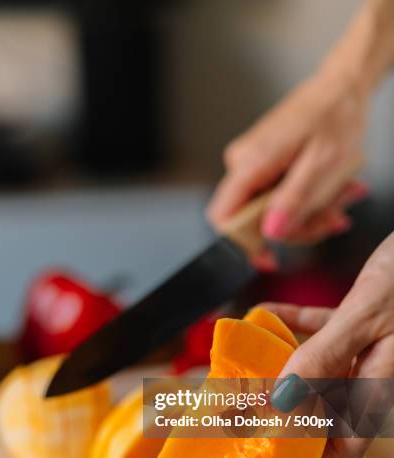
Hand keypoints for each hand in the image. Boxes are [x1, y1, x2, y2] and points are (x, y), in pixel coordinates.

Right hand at [208, 69, 368, 244]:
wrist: (341, 90)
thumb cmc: (334, 118)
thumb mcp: (321, 166)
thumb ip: (293, 201)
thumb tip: (271, 233)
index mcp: (250, 163)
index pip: (223, 217)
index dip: (244, 244)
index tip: (270, 257)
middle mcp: (243, 164)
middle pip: (254, 221)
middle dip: (297, 227)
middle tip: (334, 218)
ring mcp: (253, 165)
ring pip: (271, 212)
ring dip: (310, 214)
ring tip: (343, 198)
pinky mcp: (264, 166)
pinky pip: (279, 197)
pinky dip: (308, 201)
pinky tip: (332, 193)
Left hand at [257, 231, 393, 457]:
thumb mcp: (368, 315)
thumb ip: (325, 356)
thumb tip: (280, 401)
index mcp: (381, 385)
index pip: (346, 443)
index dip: (308, 456)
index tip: (263, 451)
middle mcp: (374, 372)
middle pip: (322, 406)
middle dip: (280, 408)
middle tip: (236, 405)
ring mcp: (369, 346)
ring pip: (317, 368)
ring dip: (280, 364)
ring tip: (242, 363)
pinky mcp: (364, 318)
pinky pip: (322, 330)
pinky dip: (294, 324)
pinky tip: (265, 314)